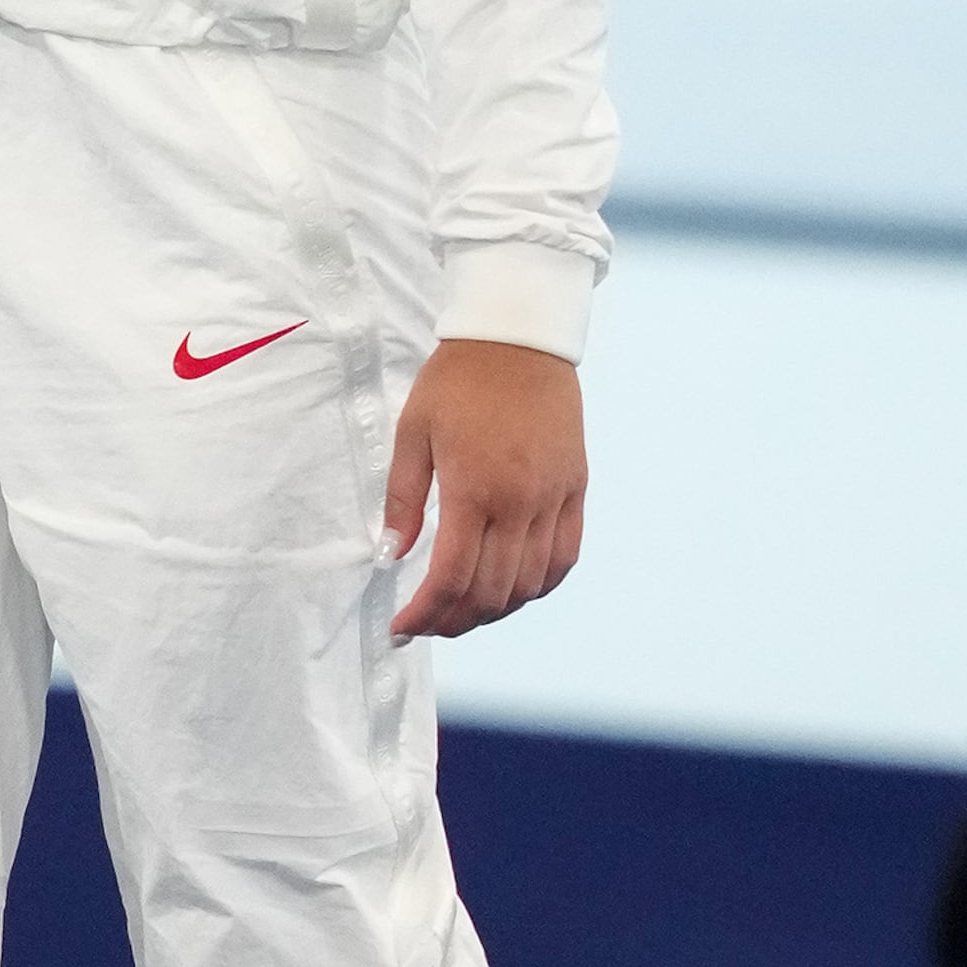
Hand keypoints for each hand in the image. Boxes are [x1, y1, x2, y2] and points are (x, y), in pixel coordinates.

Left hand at [382, 339, 584, 642]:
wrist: (518, 337)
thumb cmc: (458, 380)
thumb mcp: (413, 433)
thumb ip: (403, 500)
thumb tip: (391, 554)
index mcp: (475, 488)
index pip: (451, 577)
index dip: (425, 614)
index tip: (402, 630)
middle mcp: (521, 501)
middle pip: (492, 592)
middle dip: (455, 621)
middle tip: (428, 625)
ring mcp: (554, 498)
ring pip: (531, 584)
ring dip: (496, 611)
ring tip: (465, 612)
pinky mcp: (576, 489)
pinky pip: (565, 558)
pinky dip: (539, 586)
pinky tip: (513, 591)